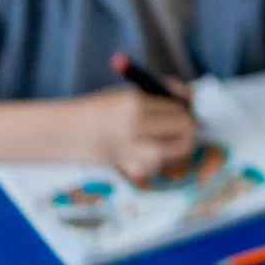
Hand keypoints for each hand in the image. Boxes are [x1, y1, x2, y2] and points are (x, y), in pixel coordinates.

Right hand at [76, 64, 194, 183]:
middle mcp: (135, 131)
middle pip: (185, 134)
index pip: (179, 111)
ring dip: (175, 144)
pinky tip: (145, 149)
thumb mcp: (132, 93)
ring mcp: (133, 154)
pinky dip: (161, 158)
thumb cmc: (104, 110)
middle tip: (180, 124)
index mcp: (135, 106)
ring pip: (177, 152)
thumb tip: (193, 97)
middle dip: (187, 128)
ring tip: (159, 136)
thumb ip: (165, 93)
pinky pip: (161, 164)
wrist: (70, 135)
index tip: (182, 108)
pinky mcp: (132, 171)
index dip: (185, 109)